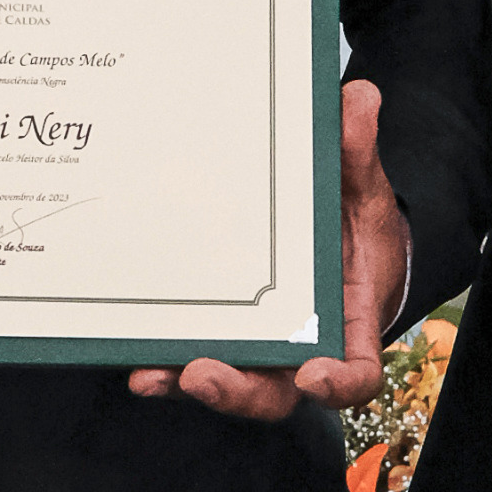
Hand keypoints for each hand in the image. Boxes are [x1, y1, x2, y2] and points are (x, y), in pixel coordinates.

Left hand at [127, 77, 406, 425]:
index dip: (336, 383)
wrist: (326, 237)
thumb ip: (356, 154)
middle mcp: (298, 353)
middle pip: (273, 392)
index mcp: (348, 329)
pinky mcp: (217, 338)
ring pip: (224, 384)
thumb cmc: (350, 226)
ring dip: (184, 382)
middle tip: (203, 373)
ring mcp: (254, 351)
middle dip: (237, 391)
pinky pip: (188, 357)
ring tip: (150, 374)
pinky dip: (162, 363)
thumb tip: (357, 99)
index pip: (354, 374)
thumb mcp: (360, 189)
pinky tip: (131, 355)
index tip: (314, 376)